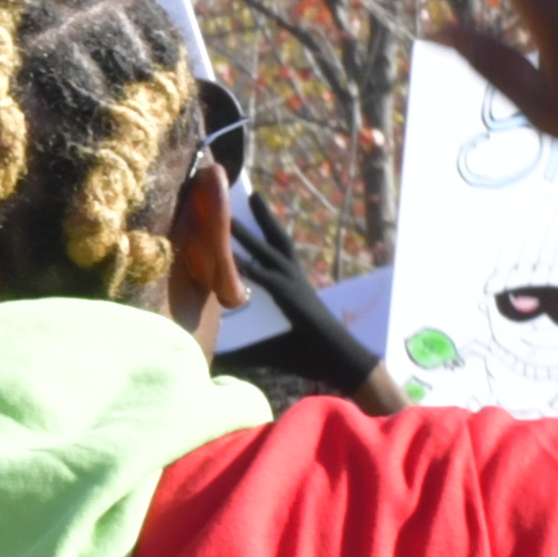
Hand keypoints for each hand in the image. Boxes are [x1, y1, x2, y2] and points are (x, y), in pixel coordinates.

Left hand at [214, 191, 409, 413]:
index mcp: (293, 288)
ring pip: (270, 251)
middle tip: (250, 192)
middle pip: (277, 241)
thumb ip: (242, 353)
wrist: (340, 364)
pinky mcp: (292, 298)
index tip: (249, 219)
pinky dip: (248, 265)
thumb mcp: (269, 351)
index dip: (262, 236)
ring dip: (250, 231)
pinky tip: (230, 253)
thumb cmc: (309, 357)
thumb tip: (217, 361)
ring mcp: (295, 286)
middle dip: (263, 218)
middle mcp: (295, 280)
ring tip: (235, 211)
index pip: (275, 255)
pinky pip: (265, 277)